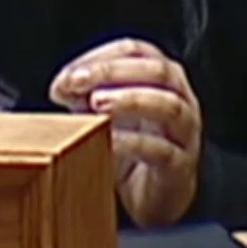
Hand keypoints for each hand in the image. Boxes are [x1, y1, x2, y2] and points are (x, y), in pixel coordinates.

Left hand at [50, 37, 202, 226]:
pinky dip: (132, 142)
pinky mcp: (180, 166)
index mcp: (161, 78)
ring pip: (168, 105)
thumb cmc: (131, 146)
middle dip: (113, 72)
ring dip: (129, 100)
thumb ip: (84, 94)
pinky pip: (161, 149)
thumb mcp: (103, 113)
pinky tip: (107, 142)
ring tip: (95, 105)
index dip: (101, 57)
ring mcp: (185, 132)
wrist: (153, 196)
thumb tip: (62, 85)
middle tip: (78, 82)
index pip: (136, 51)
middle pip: (157, 71)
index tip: (70, 75)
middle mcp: (180, 98)